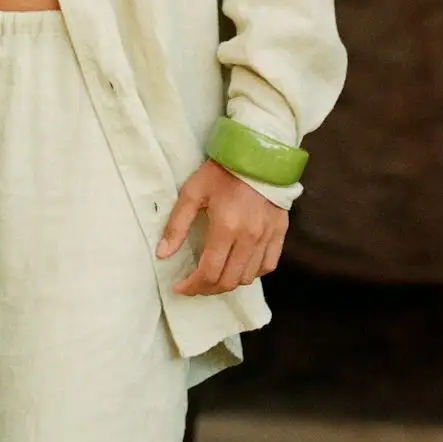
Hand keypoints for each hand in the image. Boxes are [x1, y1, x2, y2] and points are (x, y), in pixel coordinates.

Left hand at [156, 159, 288, 296]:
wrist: (258, 152)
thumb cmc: (222, 171)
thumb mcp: (193, 192)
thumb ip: (177, 224)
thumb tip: (163, 253)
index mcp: (226, 227)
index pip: (209, 272)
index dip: (192, 286)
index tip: (179, 286)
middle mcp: (249, 237)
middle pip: (228, 281)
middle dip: (207, 288)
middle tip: (194, 284)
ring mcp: (266, 237)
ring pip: (247, 277)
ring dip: (228, 283)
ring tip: (214, 276)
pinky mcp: (279, 232)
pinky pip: (268, 266)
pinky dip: (252, 273)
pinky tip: (239, 266)